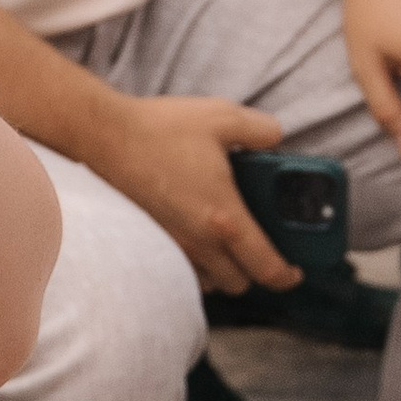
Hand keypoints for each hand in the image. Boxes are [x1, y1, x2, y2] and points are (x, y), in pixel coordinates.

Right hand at [92, 87, 291, 294]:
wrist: (104, 137)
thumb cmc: (161, 129)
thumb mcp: (222, 117)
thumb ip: (261, 129)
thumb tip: (276, 138)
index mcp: (226, 218)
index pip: (266, 267)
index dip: (287, 275)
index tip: (296, 269)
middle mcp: (199, 242)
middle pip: (238, 283)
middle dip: (255, 272)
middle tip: (261, 248)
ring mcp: (172, 245)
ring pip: (208, 280)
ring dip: (223, 269)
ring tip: (227, 242)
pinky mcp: (150, 240)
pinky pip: (180, 267)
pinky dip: (194, 262)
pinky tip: (194, 232)